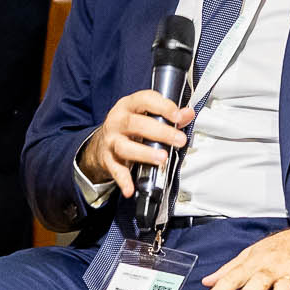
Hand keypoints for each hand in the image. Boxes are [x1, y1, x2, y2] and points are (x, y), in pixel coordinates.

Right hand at [78, 90, 195, 196]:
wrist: (101, 144)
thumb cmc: (129, 127)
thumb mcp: (146, 115)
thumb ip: (169, 115)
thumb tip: (188, 114)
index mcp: (128, 106)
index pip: (144, 100)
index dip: (162, 106)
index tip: (178, 115)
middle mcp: (117, 122)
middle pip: (136, 124)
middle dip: (160, 132)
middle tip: (179, 140)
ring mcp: (111, 141)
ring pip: (125, 147)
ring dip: (145, 153)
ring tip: (162, 158)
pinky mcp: (108, 160)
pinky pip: (116, 171)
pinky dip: (124, 181)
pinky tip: (131, 189)